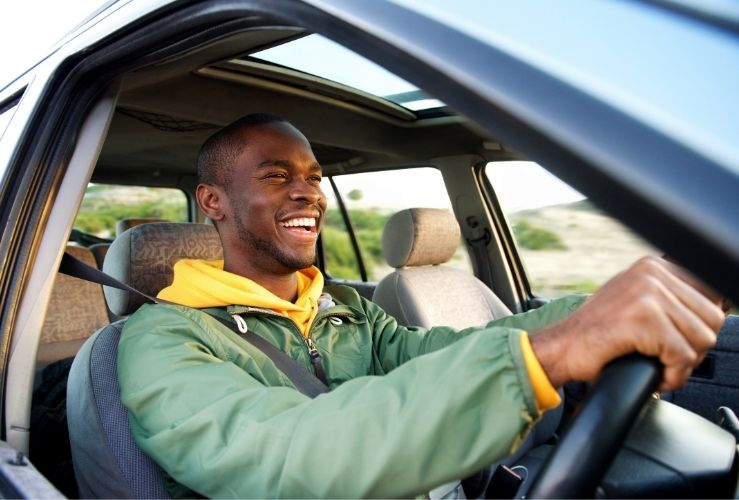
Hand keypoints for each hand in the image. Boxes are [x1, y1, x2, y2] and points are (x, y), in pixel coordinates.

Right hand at [531, 256, 725, 390]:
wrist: (560, 348)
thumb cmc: (595, 333)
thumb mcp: (634, 302)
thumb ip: (668, 298)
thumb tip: (719, 306)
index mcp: (653, 266)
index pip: (711, 294)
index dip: (700, 327)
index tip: (682, 343)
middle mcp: (651, 273)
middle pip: (712, 318)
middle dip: (696, 348)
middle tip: (670, 361)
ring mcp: (648, 294)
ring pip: (702, 338)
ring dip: (685, 364)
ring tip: (661, 368)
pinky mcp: (644, 320)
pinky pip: (682, 356)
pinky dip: (673, 375)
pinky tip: (656, 376)